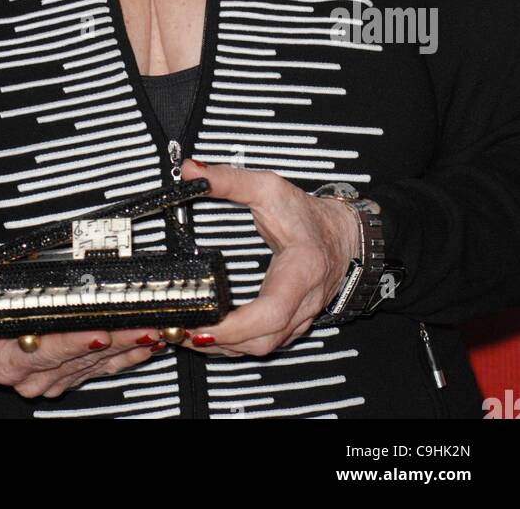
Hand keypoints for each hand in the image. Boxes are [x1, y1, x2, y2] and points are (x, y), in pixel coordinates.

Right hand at [0, 269, 167, 397]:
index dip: (75, 342)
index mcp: (6, 358)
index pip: (46, 350)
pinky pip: (101, 366)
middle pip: (80, 357)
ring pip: (96, 363)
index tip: (101, 333)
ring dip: (129, 348)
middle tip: (146, 326)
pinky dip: (127, 355)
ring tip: (155, 331)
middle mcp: (31, 375)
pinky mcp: (67, 373)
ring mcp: (51, 377)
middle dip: (117, 342)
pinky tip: (147, 343)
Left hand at [178, 160, 365, 356]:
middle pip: (262, 341)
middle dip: (218, 342)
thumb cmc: (308, 215)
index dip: (235, 326)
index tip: (202, 324)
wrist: (341, 236)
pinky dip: (233, 345)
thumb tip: (192, 171)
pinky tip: (207, 334)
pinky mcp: (291, 325)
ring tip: (183, 333)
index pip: (271, 312)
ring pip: (260, 349)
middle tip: (178, 329)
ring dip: (221, 347)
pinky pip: (262, 344)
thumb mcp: (269, 188)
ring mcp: (299, 319)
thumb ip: (228, 180)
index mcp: (301, 271)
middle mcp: (303, 303)